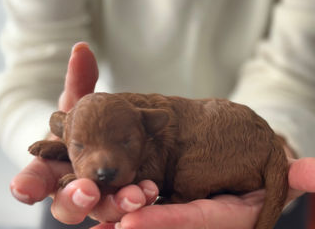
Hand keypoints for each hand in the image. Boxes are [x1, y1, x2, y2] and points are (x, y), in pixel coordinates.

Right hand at [10, 42, 158, 224]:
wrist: (116, 136)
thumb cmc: (88, 121)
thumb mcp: (83, 102)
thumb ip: (80, 81)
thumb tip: (82, 49)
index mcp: (57, 166)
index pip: (36, 178)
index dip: (28, 184)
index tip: (24, 189)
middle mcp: (74, 186)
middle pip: (67, 202)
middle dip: (75, 199)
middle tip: (88, 191)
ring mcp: (100, 196)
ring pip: (100, 209)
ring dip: (114, 204)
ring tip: (133, 195)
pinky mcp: (123, 199)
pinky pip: (128, 208)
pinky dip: (136, 204)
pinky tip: (149, 195)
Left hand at [90, 157, 314, 228]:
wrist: (259, 165)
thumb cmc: (270, 168)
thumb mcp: (286, 174)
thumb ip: (302, 177)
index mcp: (233, 215)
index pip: (198, 220)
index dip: (167, 223)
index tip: (132, 224)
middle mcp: (209, 216)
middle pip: (169, 223)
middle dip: (135, 226)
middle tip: (99, 225)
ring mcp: (193, 207)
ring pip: (156, 215)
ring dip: (124, 216)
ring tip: (92, 218)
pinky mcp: (181, 196)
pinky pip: (154, 203)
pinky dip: (131, 205)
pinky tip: (105, 207)